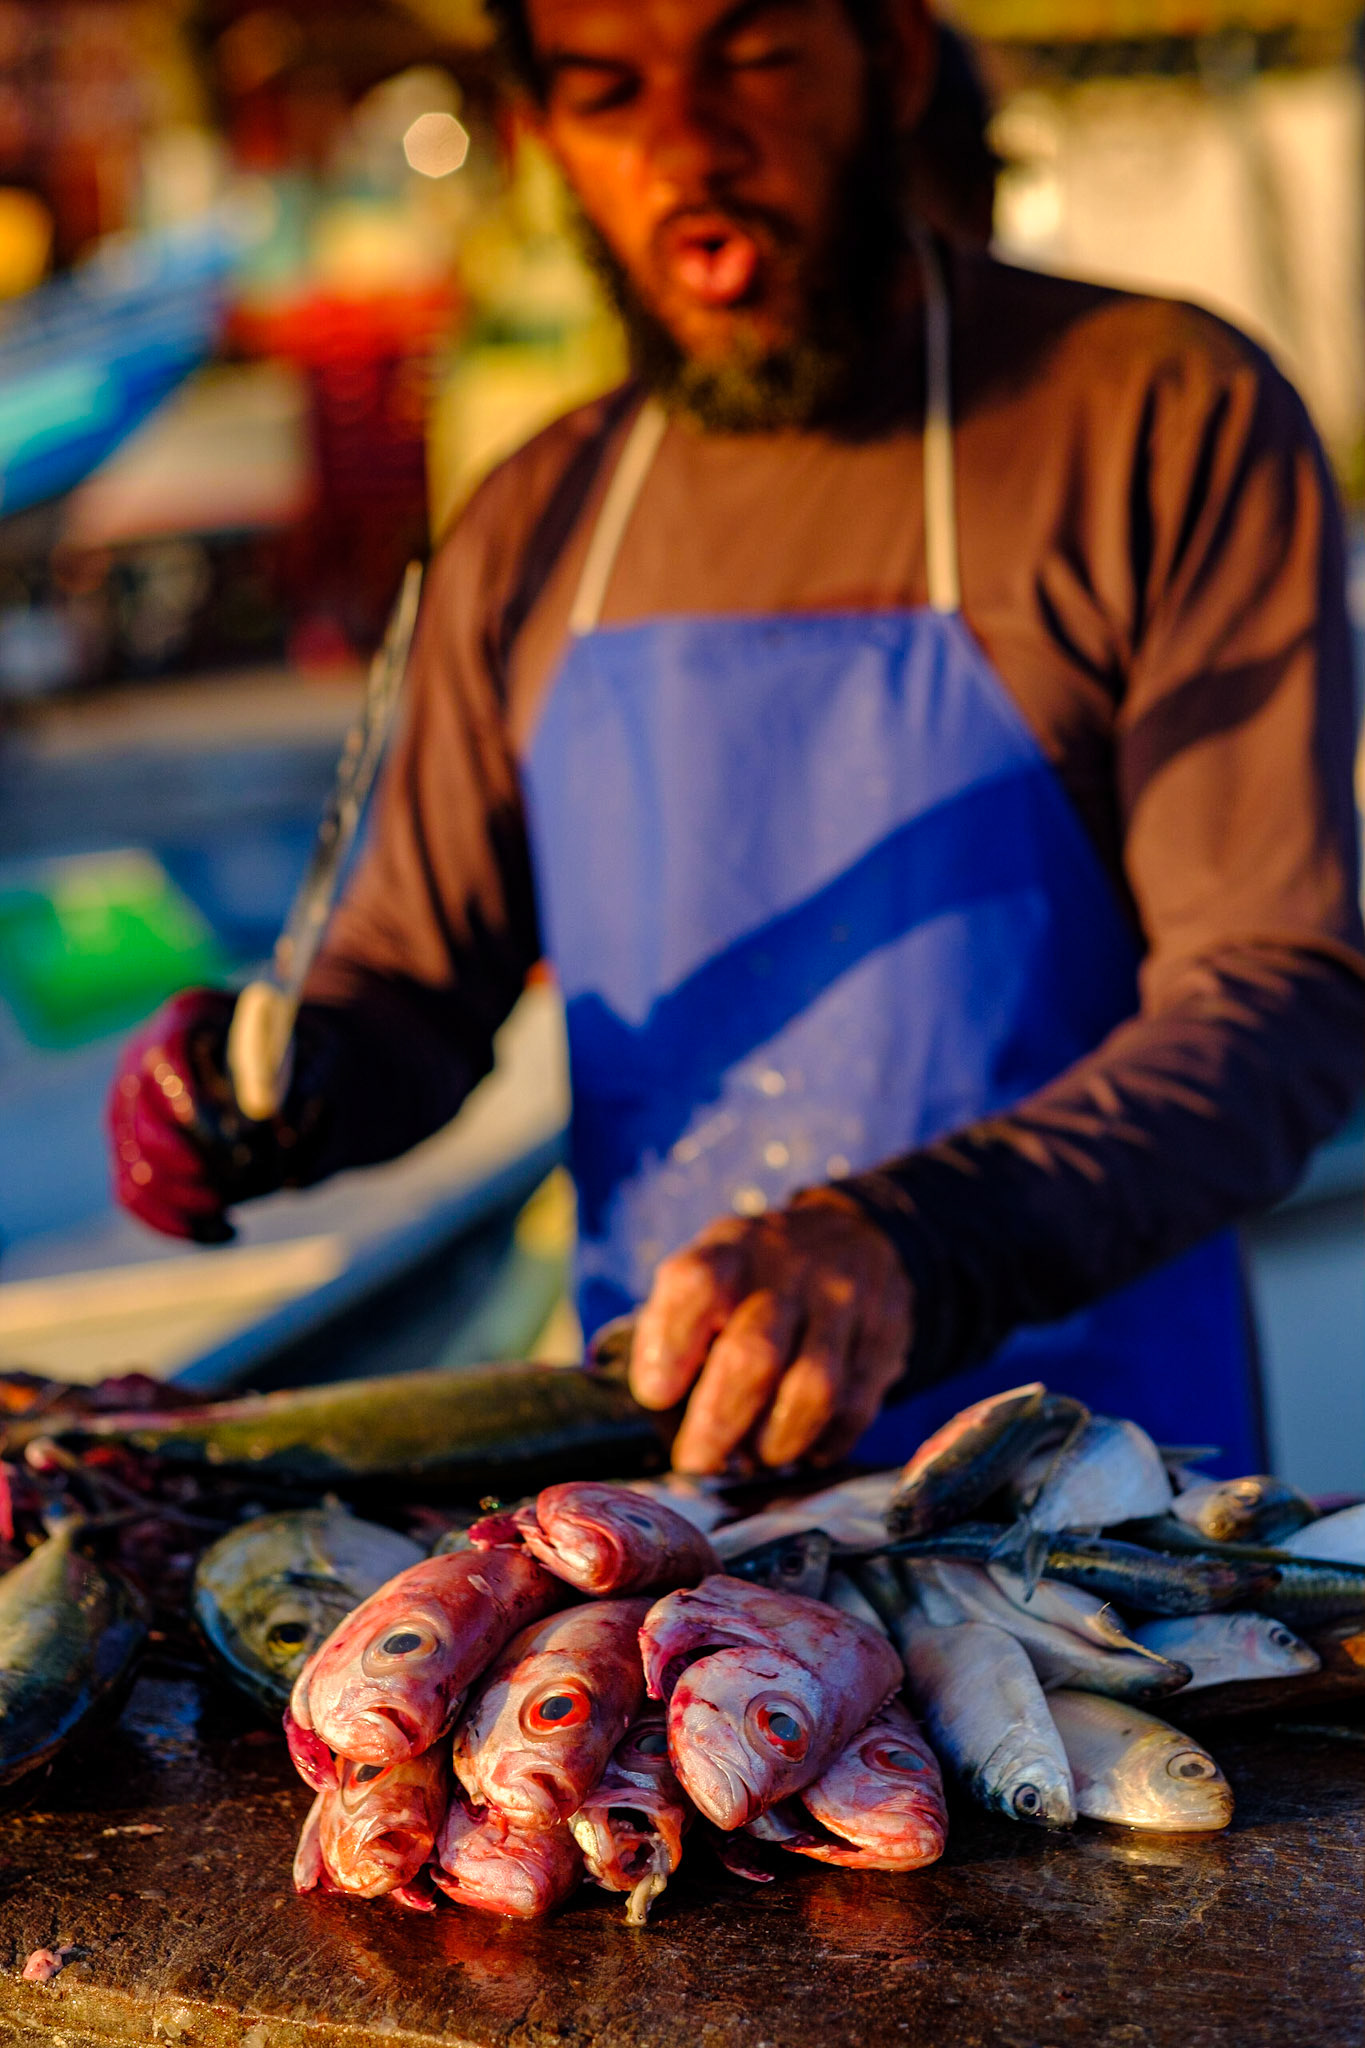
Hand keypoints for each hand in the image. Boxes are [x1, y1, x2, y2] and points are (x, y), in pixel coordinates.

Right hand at [107, 989, 332, 1242]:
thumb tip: (273, 1121)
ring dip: (194, 1201)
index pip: (169, 1057)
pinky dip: (179, 1223)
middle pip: (147, 1126)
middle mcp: (145, 1059)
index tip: (242, 1142)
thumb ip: (311, 1082)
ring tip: (239, 1210)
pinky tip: (227, 1231)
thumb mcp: (328, 1057)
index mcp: (190, 1016)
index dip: (198, 1107)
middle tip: (252, 1178)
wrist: (296, 1074)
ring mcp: (131, 1109)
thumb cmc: (312, 1059)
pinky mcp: (134, 1152)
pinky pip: (135, 1197)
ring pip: (140, 1171)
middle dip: (205, 1165)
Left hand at [628, 1190, 912, 1473]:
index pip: (697, 1287)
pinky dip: (822, 1443)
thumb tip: (663, 1411)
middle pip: (754, 1355)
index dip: (670, 1345)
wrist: (855, 1233)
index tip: (655, 1396)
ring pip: (812, 1391)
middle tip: (696, 1461)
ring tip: (752, 1460)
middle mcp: (792, 1271)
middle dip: (717, 1423)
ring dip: (773, 1443)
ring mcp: (846, 1304)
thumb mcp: (710, 1268)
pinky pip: (856, 1408)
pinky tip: (801, 1452)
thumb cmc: (757, 1275)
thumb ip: (676, 1325)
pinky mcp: (887, 1338)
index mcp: (733, 1250)